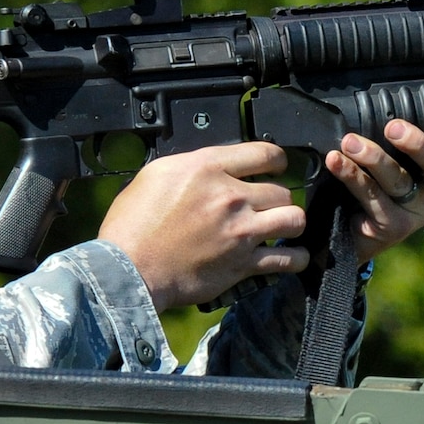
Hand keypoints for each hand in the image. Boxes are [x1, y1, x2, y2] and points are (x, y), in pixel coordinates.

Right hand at [99, 141, 305, 311]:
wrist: (128, 270)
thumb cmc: (133, 225)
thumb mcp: (156, 175)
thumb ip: (192, 166)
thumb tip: (213, 167)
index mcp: (208, 168)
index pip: (265, 153)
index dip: (277, 160)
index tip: (277, 167)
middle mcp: (231, 197)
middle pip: (282, 190)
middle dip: (278, 198)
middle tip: (270, 205)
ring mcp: (241, 231)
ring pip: (294, 219)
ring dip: (292, 223)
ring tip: (284, 227)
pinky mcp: (243, 264)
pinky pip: (287, 259)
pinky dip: (294, 258)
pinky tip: (292, 256)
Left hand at [325, 119, 423, 260]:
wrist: (333, 238)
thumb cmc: (356, 192)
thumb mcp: (376, 167)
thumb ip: (387, 145)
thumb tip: (410, 119)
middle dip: (418, 143)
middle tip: (393, 126)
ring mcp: (411, 216)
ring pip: (397, 180)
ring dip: (371, 157)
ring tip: (348, 142)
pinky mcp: (389, 229)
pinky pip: (371, 197)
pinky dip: (351, 175)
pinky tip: (335, 161)